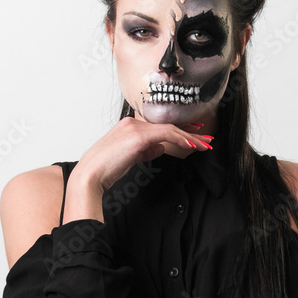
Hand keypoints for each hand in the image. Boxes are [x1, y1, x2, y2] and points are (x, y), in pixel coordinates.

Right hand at [73, 117, 211, 192]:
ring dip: (189, 138)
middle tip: (206, 138)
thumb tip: (161, 148)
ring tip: (204, 145)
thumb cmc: (106, 169)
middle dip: (190, 132)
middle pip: (168, 125)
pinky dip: (180, 139)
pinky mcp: (137, 136)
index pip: (160, 125)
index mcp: (129, 126)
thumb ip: (146, 150)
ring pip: (170, 129)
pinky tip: (190, 146)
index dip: (180, 129)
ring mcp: (135, 128)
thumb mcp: (130, 158)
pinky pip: (165, 135)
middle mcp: (132, 123)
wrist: (90, 175)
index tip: (194, 133)